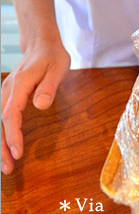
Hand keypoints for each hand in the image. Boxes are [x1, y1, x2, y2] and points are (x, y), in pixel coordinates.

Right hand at [1, 41, 69, 174]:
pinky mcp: (7, 96)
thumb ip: (49, 87)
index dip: (13, 135)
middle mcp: (7, 89)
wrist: (42, 44)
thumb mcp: (58, 68)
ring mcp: (5, 93)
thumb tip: (41, 105)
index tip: (18, 154)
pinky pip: (1, 118)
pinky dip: (1, 134)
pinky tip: (3, 148)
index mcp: (19, 84)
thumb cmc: (52, 56)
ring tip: (5, 165)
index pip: (11, 114)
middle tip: (8, 169)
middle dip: (1, 147)